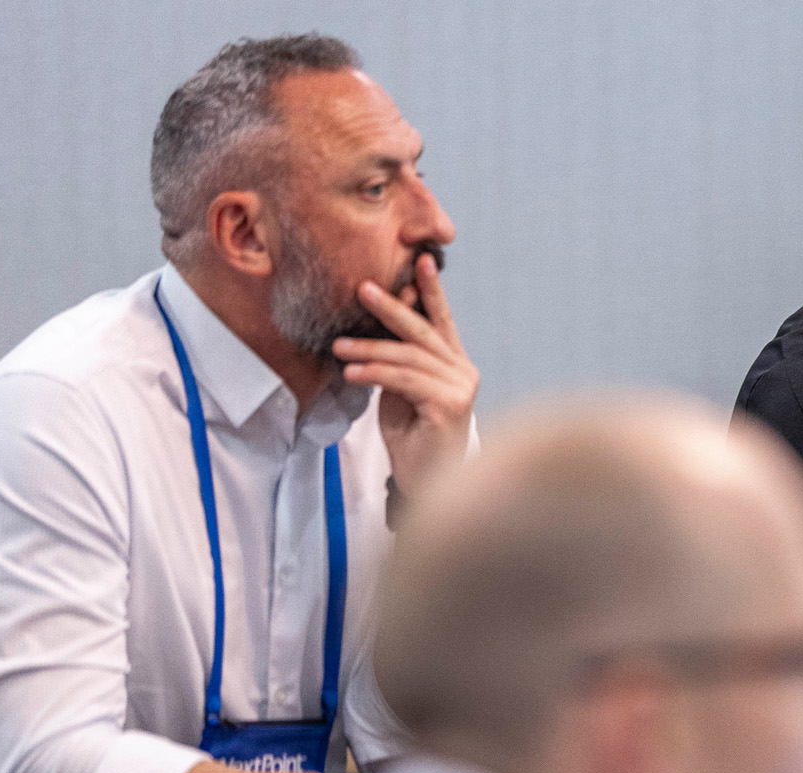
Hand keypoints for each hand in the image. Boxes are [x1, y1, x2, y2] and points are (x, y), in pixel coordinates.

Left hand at [333, 253, 478, 490]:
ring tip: (338, 345)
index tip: (421, 259)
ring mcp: (460, 388)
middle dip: (392, 307)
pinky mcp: (450, 406)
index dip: (431, 290)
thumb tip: (377, 332)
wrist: (427, 484)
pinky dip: (375, 373)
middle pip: (423, 332)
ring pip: (408, 356)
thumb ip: (398, 364)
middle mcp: (463, 371)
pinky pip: (405, 380)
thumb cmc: (413, 440)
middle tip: (362, 288)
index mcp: (454, 364)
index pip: (441, 320)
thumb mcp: (400, 393)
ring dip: (369, 348)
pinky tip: (352, 372)